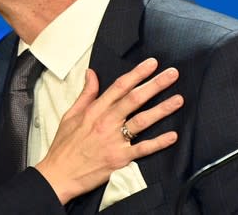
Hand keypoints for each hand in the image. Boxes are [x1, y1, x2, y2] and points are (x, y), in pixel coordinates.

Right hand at [34, 58, 182, 203]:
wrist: (59, 173)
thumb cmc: (64, 145)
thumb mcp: (71, 114)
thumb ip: (86, 94)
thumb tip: (91, 73)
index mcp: (94, 110)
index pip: (119, 87)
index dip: (137, 73)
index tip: (151, 64)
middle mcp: (106, 122)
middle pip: (134, 99)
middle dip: (155, 85)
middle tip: (171, 74)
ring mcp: (114, 140)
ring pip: (142, 121)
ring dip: (161, 109)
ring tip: (178, 99)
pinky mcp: (120, 158)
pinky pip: (143, 149)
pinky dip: (158, 142)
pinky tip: (172, 135)